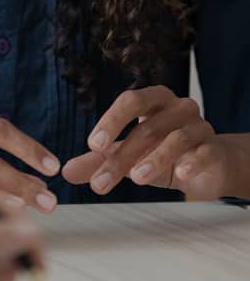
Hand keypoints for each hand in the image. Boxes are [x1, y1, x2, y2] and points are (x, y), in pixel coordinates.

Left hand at [62, 86, 230, 199]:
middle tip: (101, 180)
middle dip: (123, 153)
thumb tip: (66, 172)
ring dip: (154, 159)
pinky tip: (180, 174)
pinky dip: (191, 160)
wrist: (206, 167)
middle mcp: (177, 107)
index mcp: (153, 100)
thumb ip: (98, 161)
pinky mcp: (215, 147)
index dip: (111, 121)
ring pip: (176, 137)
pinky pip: (204, 150)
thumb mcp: (127, 156)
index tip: (93, 145)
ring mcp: (199, 125)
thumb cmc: (160, 153)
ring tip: (136, 179)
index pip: (130, 100)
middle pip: (148, 125)